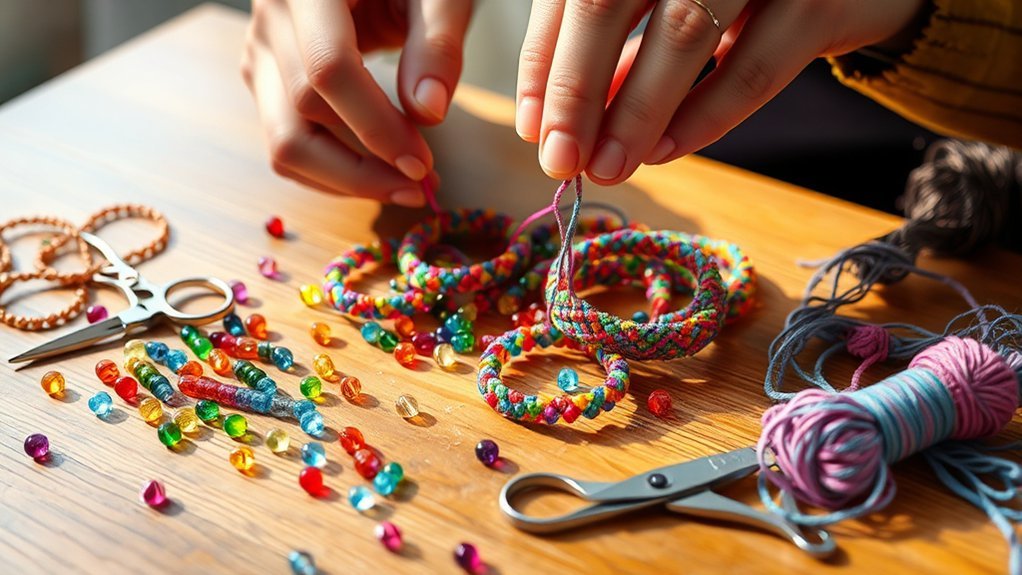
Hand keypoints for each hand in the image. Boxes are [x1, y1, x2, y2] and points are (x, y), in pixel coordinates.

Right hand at [242, 0, 472, 205]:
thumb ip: (438, 44)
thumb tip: (427, 113)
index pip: (327, 68)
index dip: (375, 125)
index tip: (421, 164)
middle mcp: (271, 18)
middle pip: (298, 114)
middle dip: (362, 166)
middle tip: (421, 185)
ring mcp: (261, 52)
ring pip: (284, 143)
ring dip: (346, 180)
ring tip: (404, 187)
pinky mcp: (266, 80)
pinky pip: (289, 142)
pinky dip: (334, 171)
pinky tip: (380, 173)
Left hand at [516, 0, 924, 183]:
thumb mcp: (667, 3)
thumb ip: (617, 47)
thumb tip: (559, 119)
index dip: (544, 62)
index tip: (533, 127)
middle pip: (608, 2)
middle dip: (576, 89)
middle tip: (559, 159)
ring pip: (682, 37)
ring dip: (636, 113)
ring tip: (608, 167)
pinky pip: (753, 70)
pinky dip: (705, 117)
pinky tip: (664, 152)